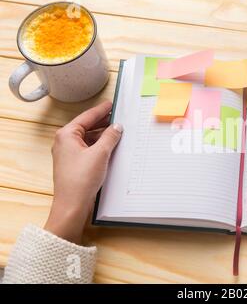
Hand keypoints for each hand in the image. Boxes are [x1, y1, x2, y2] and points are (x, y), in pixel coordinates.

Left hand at [44, 101, 122, 243]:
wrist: (72, 205)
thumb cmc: (80, 179)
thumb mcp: (100, 154)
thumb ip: (110, 137)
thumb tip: (117, 127)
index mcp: (66, 135)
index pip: (87, 117)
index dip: (101, 110)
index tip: (112, 104)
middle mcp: (65, 142)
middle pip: (87, 127)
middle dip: (103, 123)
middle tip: (119, 117)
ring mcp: (69, 153)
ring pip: (89, 138)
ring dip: (103, 136)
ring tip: (118, 132)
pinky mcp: (75, 164)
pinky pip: (89, 149)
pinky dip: (100, 146)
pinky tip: (111, 146)